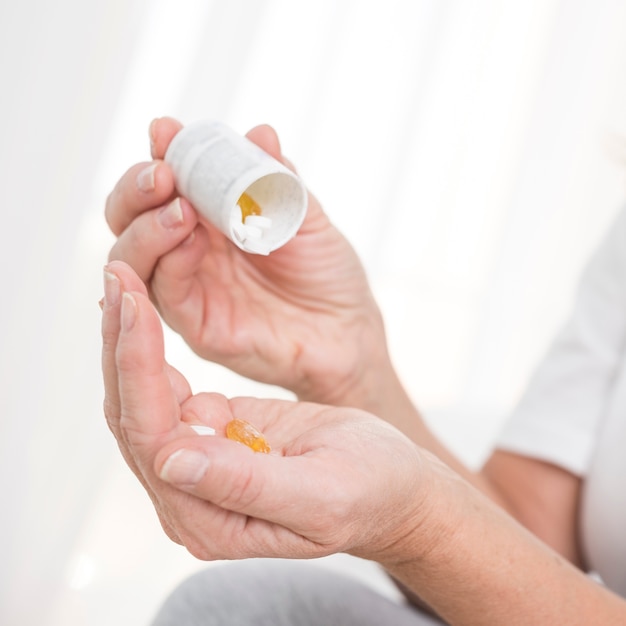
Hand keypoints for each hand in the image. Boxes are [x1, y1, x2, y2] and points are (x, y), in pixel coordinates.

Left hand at [101, 260, 429, 561]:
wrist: (392, 483)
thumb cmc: (370, 490)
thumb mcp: (319, 493)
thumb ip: (244, 485)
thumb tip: (170, 462)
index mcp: (209, 520)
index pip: (153, 439)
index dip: (139, 370)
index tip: (136, 305)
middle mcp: (188, 493)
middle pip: (133, 414)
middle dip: (123, 343)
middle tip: (119, 276)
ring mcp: (196, 460)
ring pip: (142, 396)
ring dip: (129, 339)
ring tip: (124, 281)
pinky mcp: (210, 431)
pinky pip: (166, 387)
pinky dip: (152, 346)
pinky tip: (144, 309)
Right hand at [105, 118, 387, 404]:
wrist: (350, 329)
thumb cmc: (327, 273)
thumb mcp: (305, 216)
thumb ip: (276, 180)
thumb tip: (260, 133)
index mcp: (209, 220)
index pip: (161, 185)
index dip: (159, 156)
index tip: (165, 131)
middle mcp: (189, 253)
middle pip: (128, 219)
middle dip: (135, 189)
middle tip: (162, 173)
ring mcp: (190, 290)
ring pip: (132, 258)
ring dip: (147, 227)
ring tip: (181, 208)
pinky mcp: (199, 328)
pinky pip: (167, 296)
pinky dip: (171, 262)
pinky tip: (193, 240)